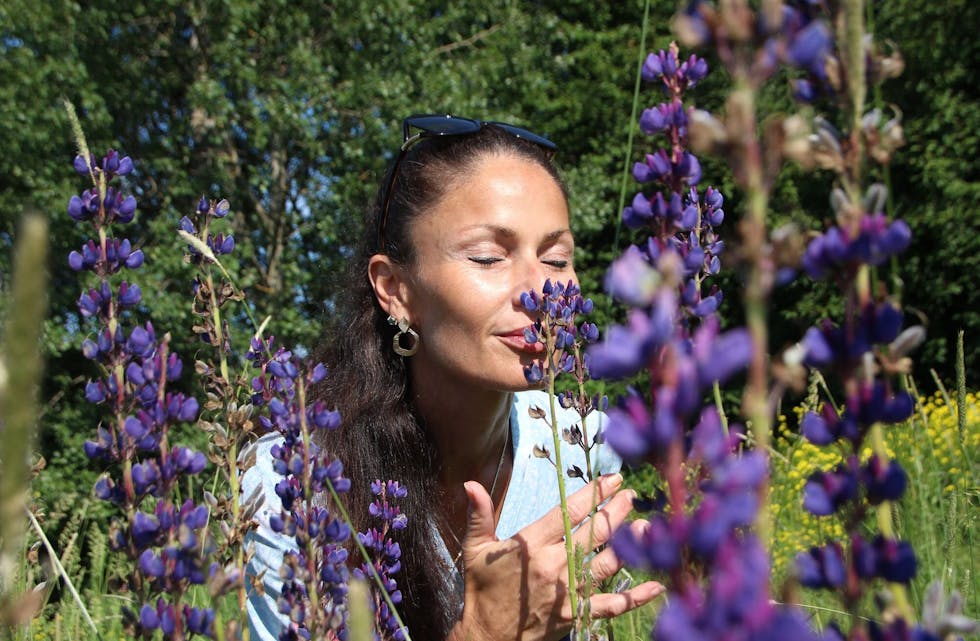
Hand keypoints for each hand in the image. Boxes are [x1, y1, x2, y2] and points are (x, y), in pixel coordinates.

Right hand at [447, 473, 663, 640]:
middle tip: (632, 495)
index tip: (612, 479)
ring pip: (607, 562)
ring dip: (630, 544)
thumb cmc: (481, 590)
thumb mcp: (475, 550)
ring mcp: (567, 591)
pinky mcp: (576, 614)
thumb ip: (479, 515)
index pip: (569, 512)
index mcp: (531, 544)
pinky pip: (611, 605)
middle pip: (594, 533)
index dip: (593, 494)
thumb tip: (470, 483)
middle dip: (616, 511)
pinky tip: (657, 585)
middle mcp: (553, 565)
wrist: (487, 638)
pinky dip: (636, 597)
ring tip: (647, 527)